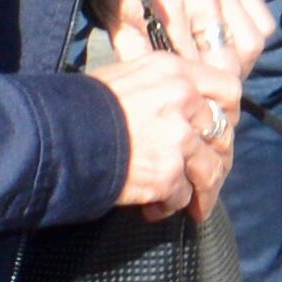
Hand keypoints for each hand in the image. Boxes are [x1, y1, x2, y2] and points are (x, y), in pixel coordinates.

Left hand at [90, 0, 273, 80]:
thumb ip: (137, 56)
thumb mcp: (119, 25)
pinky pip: (263, 21)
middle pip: (232, 56)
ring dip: (243, 63)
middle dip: (223, 81)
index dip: (197, 88)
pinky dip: (253, 38)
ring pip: (253, 41)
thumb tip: (163, 88)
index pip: (196, 62)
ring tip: (224, 69)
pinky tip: (233, 44)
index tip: (195, 100)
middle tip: (212, 91)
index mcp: (169, 4)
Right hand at [95, 50, 242, 220]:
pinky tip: (153, 210)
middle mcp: (184, 100)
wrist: (53, 134)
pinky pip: (182, 196)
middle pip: (223, 133)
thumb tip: (182, 110)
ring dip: (203, 192)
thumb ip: (162, 89)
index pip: (229, 88)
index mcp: (175, 71)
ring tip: (193, 205)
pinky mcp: (168, 173)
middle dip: (218, 158)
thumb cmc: (80, 106)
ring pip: (210, 170)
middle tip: (208, 176)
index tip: (220, 130)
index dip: (228, 113)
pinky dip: (170, 207)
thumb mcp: (127, 78)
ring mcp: (179, 137)